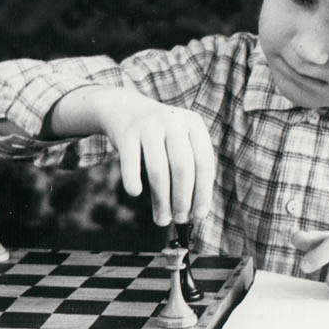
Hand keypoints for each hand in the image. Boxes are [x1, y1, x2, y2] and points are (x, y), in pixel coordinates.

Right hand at [96, 89, 214, 226]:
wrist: (125, 108)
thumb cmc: (160, 136)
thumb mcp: (180, 142)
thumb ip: (189, 169)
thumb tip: (193, 213)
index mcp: (194, 124)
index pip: (204, 162)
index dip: (203, 191)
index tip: (200, 215)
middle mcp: (174, 121)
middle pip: (182, 167)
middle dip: (182, 198)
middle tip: (180, 219)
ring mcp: (149, 125)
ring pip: (158, 169)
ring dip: (161, 199)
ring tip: (162, 219)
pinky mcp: (127, 133)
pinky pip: (130, 162)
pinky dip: (133, 179)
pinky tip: (136, 193)